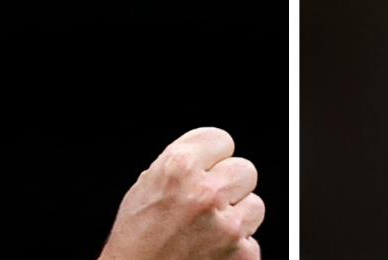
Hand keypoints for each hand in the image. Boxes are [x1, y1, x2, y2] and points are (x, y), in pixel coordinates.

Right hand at [98, 128, 263, 259]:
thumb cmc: (133, 243)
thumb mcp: (144, 188)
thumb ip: (178, 166)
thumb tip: (205, 157)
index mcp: (178, 168)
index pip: (221, 139)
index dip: (212, 156)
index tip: (207, 168)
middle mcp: (205, 192)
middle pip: (244, 169)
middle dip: (228, 185)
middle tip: (208, 203)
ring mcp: (227, 226)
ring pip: (254, 204)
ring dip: (236, 216)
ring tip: (208, 230)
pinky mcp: (242, 254)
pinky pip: (252, 238)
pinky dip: (237, 246)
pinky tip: (212, 251)